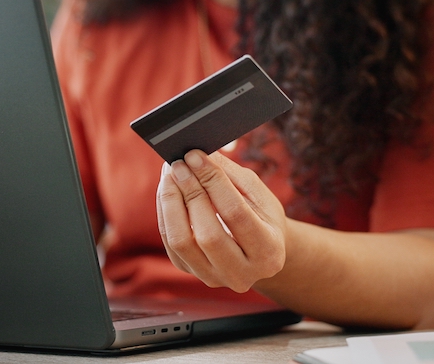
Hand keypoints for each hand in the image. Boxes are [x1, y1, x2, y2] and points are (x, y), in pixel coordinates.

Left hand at [156, 150, 286, 292]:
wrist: (259, 250)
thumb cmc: (261, 216)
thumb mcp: (256, 192)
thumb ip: (229, 174)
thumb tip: (198, 155)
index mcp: (268, 251)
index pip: (235, 213)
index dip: (213, 182)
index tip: (195, 156)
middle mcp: (242, 274)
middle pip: (207, 234)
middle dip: (190, 192)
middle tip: (179, 164)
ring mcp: (214, 278)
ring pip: (182, 241)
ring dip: (171, 203)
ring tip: (170, 175)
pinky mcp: (192, 273)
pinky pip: (170, 242)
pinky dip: (165, 212)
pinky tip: (168, 191)